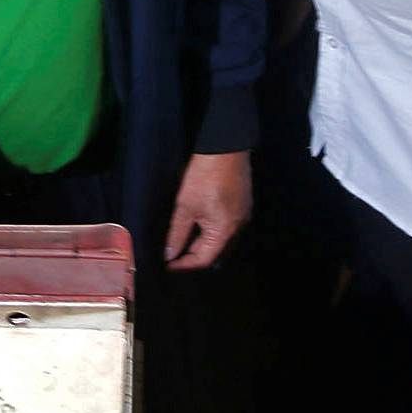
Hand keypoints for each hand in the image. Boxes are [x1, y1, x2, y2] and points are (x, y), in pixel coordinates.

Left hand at [164, 151, 251, 270]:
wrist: (225, 147)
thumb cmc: (203, 176)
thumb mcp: (185, 205)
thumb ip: (177, 233)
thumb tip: (169, 254)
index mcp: (225, 231)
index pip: (205, 259)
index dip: (185, 264)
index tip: (168, 264)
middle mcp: (238, 228)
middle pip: (216, 252)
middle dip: (194, 255)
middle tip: (173, 254)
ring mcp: (243, 217)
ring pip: (221, 240)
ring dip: (202, 243)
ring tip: (182, 241)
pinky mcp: (242, 206)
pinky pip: (226, 227)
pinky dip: (211, 231)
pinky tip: (197, 225)